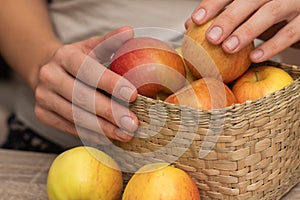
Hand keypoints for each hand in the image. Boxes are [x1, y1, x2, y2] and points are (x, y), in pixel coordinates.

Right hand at [34, 26, 138, 144]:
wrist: (46, 70)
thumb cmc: (76, 60)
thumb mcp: (90, 47)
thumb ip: (109, 42)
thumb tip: (129, 31)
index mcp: (64, 56)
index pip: (88, 71)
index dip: (110, 83)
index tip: (133, 95)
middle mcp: (50, 76)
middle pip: (82, 98)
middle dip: (109, 112)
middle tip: (132, 123)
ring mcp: (43, 97)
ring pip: (75, 116)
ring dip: (102, 128)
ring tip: (125, 134)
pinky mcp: (43, 114)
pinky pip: (69, 127)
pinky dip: (91, 134)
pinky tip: (109, 138)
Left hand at [190, 0, 299, 62]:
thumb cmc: (271, 12)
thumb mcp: (248, 11)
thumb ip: (224, 14)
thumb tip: (190, 23)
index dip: (213, 3)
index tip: (196, 20)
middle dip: (228, 18)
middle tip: (211, 38)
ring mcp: (295, 2)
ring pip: (270, 13)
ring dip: (246, 31)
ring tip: (228, 48)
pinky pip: (290, 33)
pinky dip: (272, 45)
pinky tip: (254, 57)